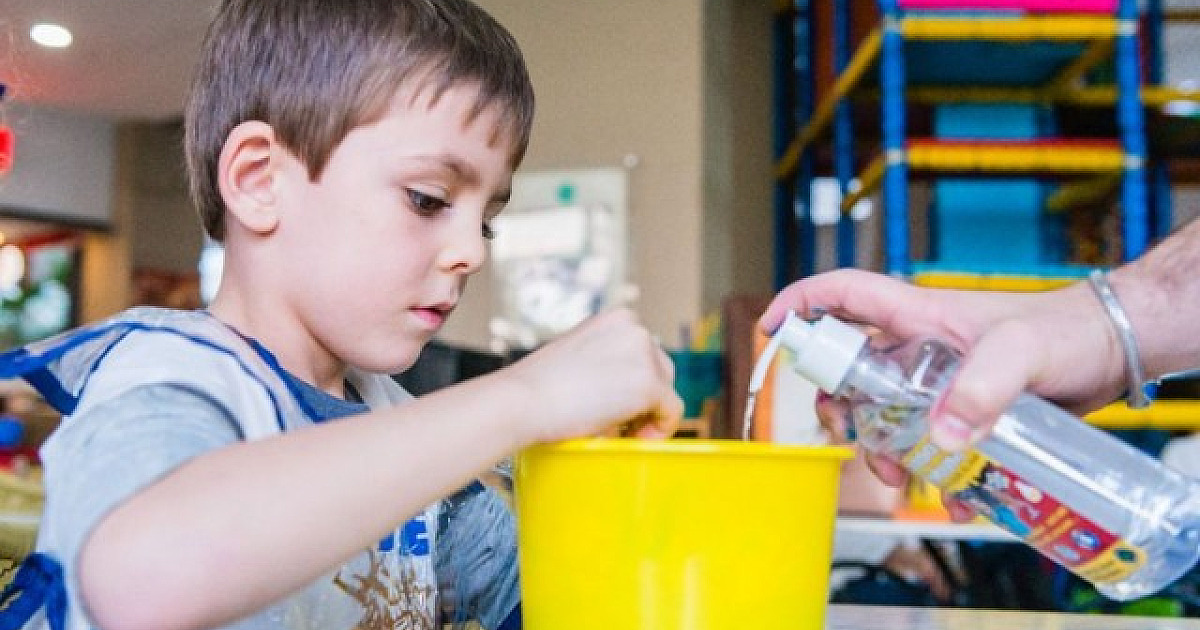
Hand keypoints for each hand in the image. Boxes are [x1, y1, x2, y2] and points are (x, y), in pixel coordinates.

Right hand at [502, 308, 681, 444]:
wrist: (521, 401)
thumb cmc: (537, 387)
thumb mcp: (578, 357)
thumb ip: (604, 363)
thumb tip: (623, 390)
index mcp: (618, 319)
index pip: (644, 354)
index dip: (634, 384)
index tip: (615, 406)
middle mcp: (636, 329)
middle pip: (662, 371)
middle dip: (645, 399)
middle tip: (620, 424)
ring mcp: (644, 356)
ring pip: (667, 393)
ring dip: (649, 415)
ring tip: (620, 432)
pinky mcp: (650, 385)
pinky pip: (672, 412)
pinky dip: (659, 430)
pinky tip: (634, 439)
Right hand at [762, 269, 1123, 453]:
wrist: (1114, 350)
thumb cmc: (1066, 330)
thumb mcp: (1020, 353)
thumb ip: (981, 388)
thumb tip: (941, 438)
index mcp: (918, 315)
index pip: (843, 294)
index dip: (800, 304)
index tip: (771, 331)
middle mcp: (918, 345)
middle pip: (850, 367)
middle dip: (839, 403)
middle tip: (848, 431)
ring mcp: (939, 379)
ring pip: (883, 411)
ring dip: (881, 446)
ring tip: (901, 474)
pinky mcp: (963, 409)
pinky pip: (928, 441)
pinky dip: (932, 471)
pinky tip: (953, 495)